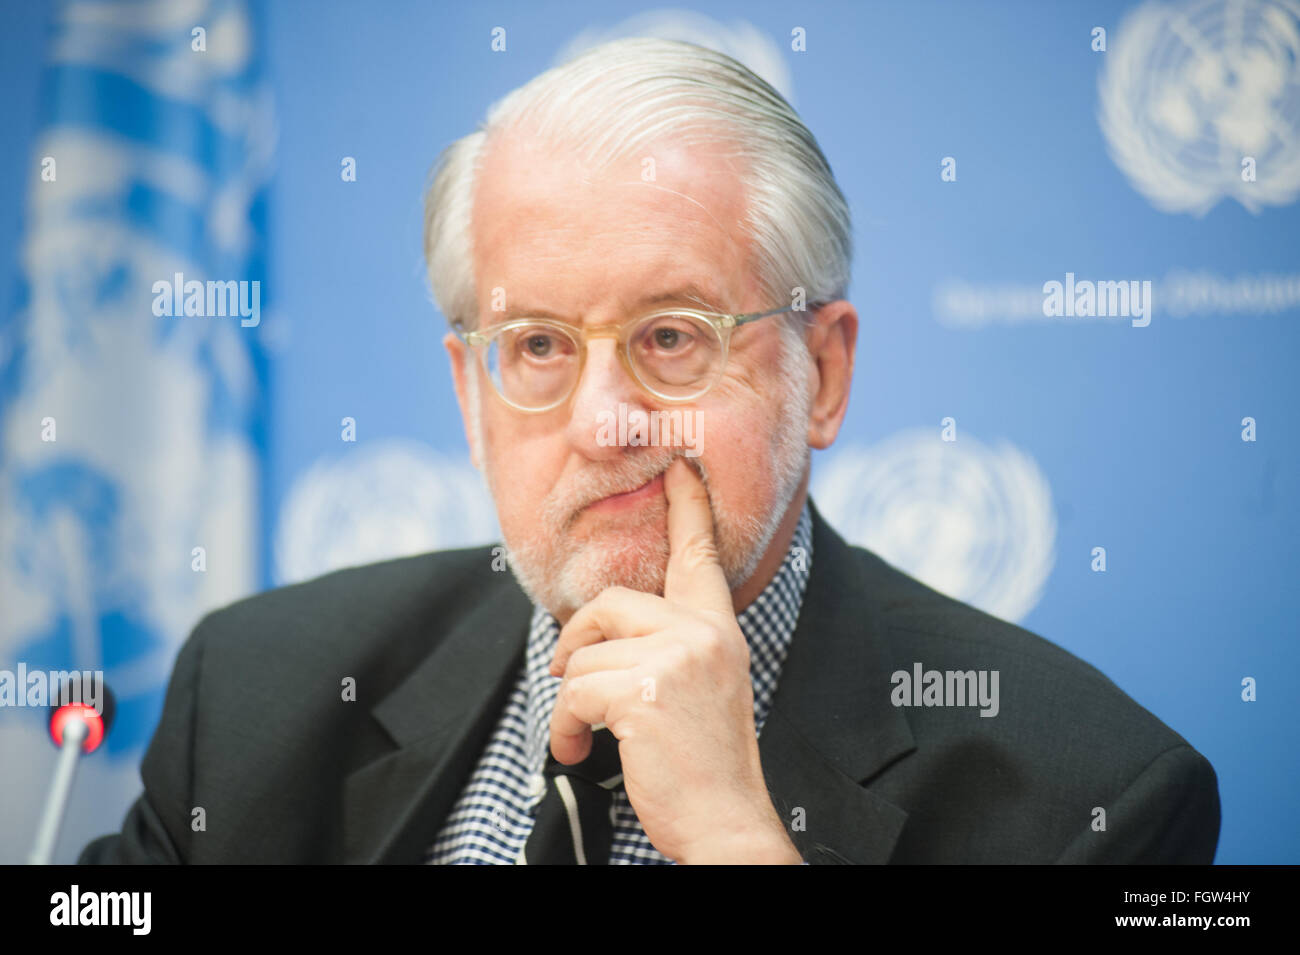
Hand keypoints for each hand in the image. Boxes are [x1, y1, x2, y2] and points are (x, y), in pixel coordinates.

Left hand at [548, 457, 800, 863]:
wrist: (725, 820)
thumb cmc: (704, 763)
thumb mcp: (702, 688)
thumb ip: (670, 647)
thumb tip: (601, 633)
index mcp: (718, 629)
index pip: (699, 556)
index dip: (687, 508)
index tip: (680, 465)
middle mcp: (703, 633)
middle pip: (610, 603)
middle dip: (576, 640)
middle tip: (568, 677)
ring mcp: (678, 659)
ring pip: (586, 655)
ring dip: (571, 701)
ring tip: (583, 735)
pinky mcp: (645, 692)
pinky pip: (574, 693)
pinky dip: (564, 727)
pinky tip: (578, 750)